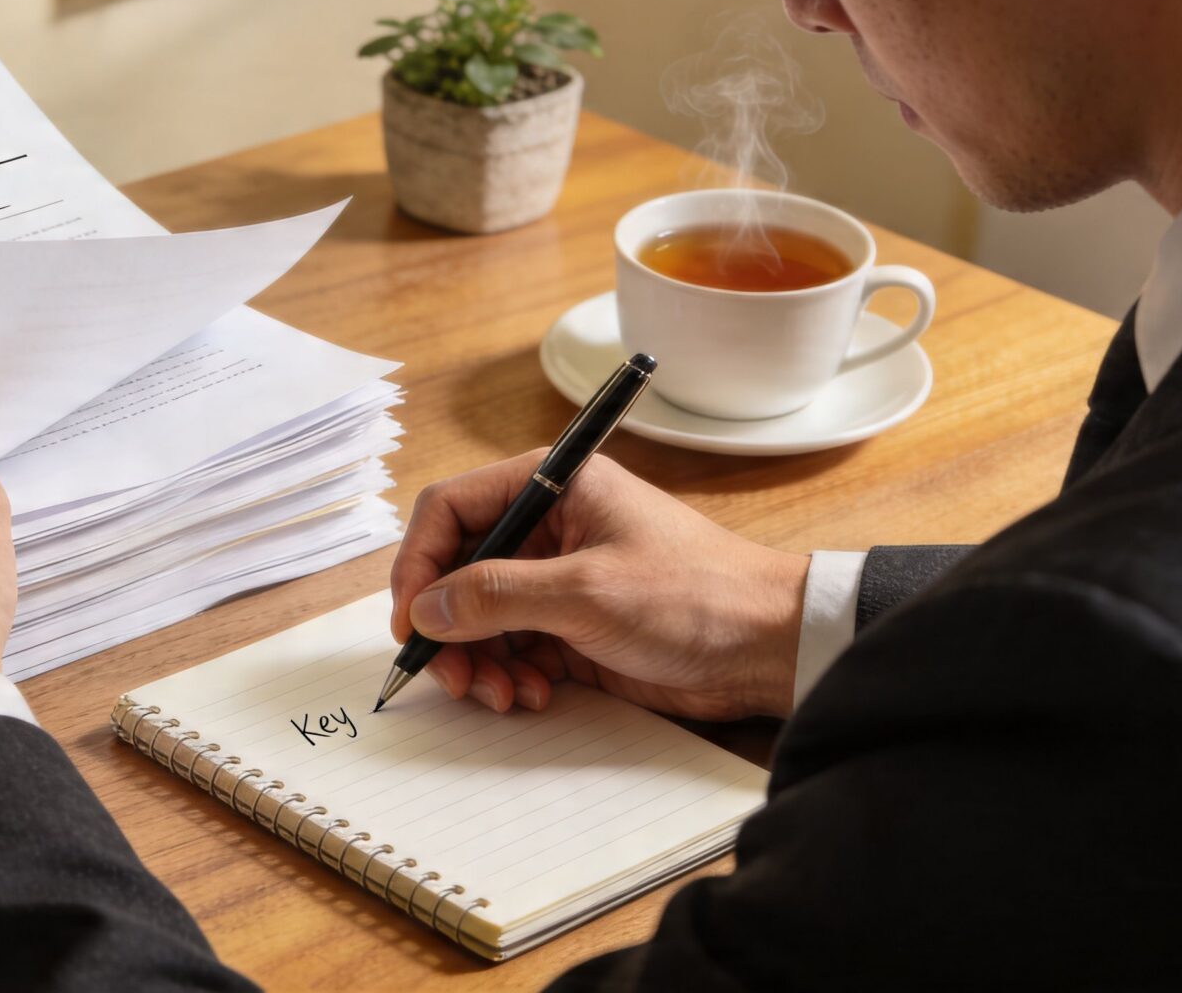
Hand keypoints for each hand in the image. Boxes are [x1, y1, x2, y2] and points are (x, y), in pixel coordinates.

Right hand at [387, 452, 807, 721]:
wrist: (771, 649)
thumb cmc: (696, 595)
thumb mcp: (586, 592)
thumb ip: (495, 596)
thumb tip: (425, 609)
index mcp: (552, 485)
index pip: (450, 510)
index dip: (418, 564)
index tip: (410, 621)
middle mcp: (548, 527)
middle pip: (457, 569)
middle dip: (448, 627)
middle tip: (451, 676)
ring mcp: (558, 580)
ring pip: (479, 618)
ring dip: (478, 661)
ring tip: (502, 695)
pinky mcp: (572, 627)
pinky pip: (512, 649)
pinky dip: (510, 676)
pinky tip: (534, 695)